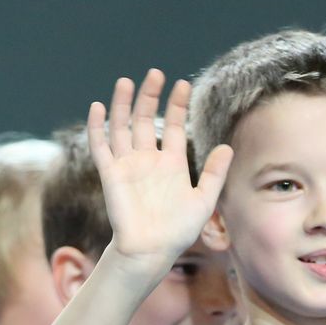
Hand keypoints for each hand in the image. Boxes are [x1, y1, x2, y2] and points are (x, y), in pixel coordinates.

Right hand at [89, 69, 232, 271]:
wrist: (151, 251)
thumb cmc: (178, 231)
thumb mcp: (204, 200)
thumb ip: (215, 173)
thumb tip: (227, 146)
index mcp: (171, 163)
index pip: (172, 125)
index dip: (176, 104)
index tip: (182, 84)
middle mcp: (148, 160)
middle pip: (145, 119)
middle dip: (150, 96)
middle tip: (156, 74)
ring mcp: (128, 165)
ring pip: (121, 127)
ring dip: (122, 104)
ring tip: (126, 81)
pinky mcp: (111, 174)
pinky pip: (101, 147)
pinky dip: (97, 127)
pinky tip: (99, 107)